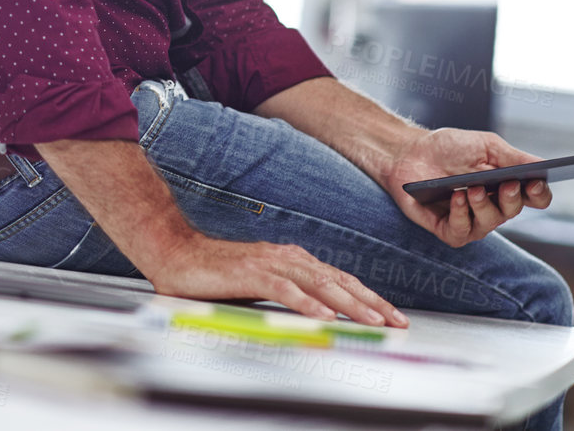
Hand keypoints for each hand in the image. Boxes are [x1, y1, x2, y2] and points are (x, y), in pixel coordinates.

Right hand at [146, 232, 408, 326]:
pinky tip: (324, 317)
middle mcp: (286, 258)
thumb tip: (318, 312)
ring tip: (372, 321)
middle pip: (337, 281)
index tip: (390, 314)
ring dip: (348, 304)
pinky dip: (307, 304)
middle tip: (396, 321)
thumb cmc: (216, 272)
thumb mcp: (260, 283)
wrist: (176, 253)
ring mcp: (269, 264)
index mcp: (291, 259)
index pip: (338, 279)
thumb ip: (287, 293)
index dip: (367, 296)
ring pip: (318, 285)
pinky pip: (285, 291)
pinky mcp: (250, 274)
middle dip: (371, 301)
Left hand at [384, 128, 552, 246]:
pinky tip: (456, 197)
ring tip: (473, 188)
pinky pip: (461, 231)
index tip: (535, 183)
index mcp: (507, 186)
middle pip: (513, 210)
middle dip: (511, 198)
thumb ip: (513, 157)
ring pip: (489, 223)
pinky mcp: (449, 230)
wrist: (409, 152)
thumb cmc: (448, 148)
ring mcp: (472, 221)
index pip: (535, 198)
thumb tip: (541, 166)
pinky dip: (461, 214)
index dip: (539, 194)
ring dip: (483, 205)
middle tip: (506, 185)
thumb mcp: (485, 146)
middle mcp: (493, 207)